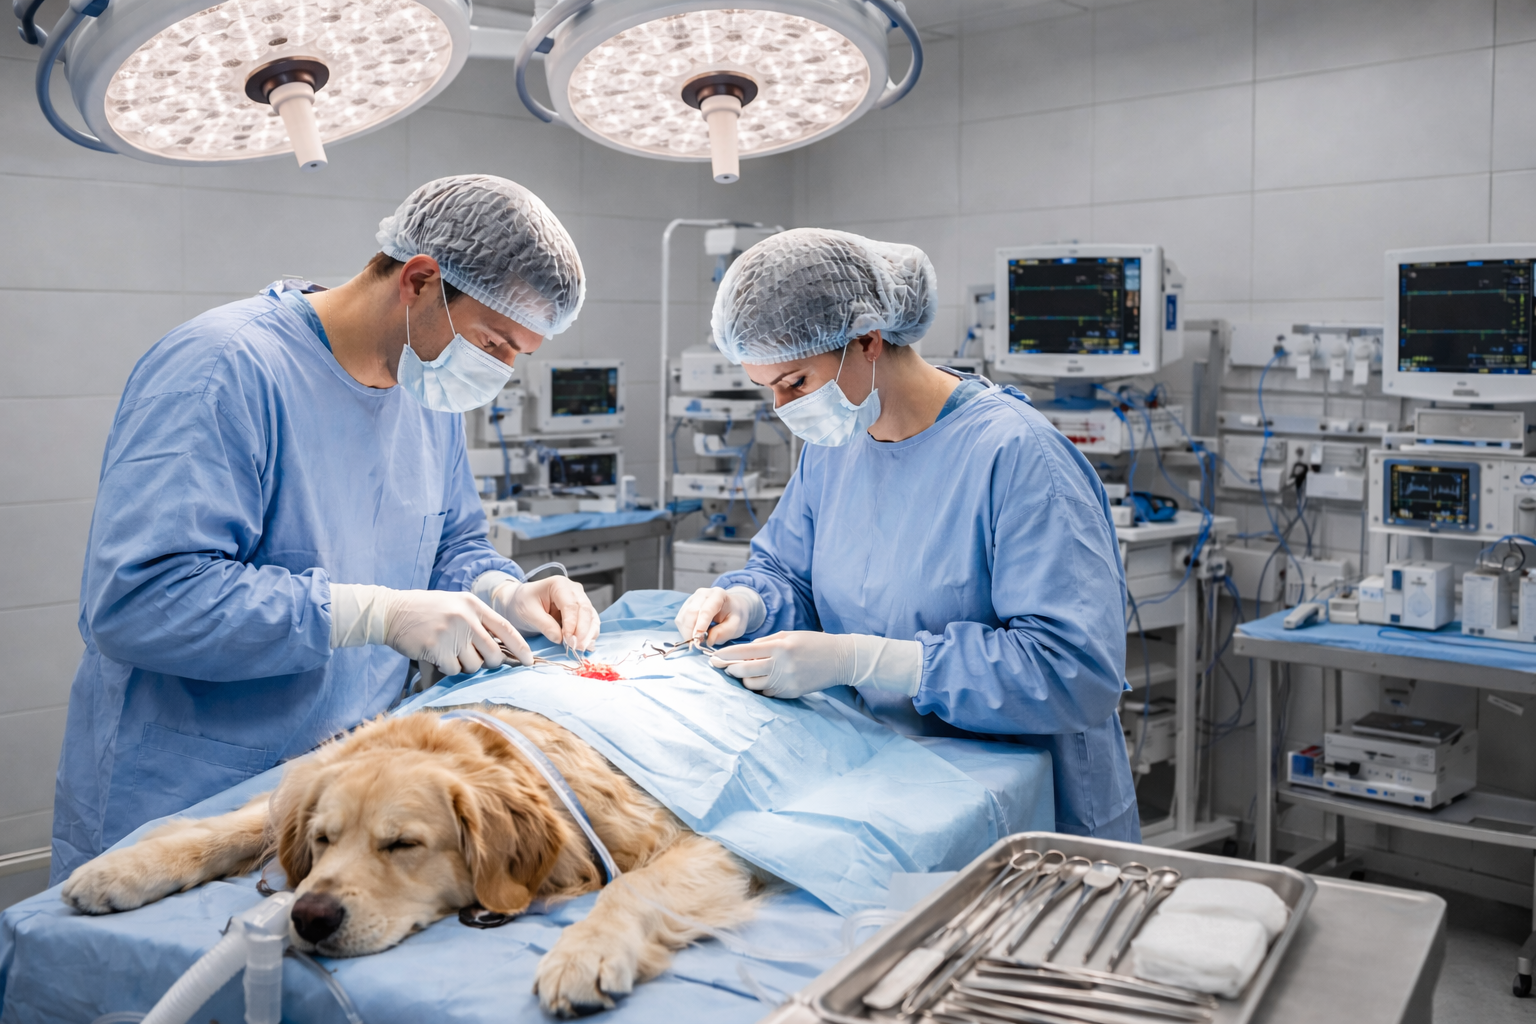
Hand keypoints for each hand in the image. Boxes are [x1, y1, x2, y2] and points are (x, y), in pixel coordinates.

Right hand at [383, 590, 528, 675]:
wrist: (393, 612)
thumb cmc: (427, 610)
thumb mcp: (457, 605)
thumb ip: (479, 621)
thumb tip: (502, 648)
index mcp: (474, 605)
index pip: (506, 629)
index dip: (521, 647)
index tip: (530, 661)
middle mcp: (466, 618)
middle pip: (493, 653)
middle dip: (489, 663)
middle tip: (476, 658)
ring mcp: (451, 633)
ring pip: (474, 665)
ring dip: (464, 665)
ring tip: (450, 651)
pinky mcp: (437, 649)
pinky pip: (454, 669)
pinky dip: (448, 667)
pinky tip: (437, 654)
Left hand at [491, 577, 599, 651]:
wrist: (519, 603)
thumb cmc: (522, 603)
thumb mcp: (528, 613)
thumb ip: (545, 625)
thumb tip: (560, 639)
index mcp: (559, 584)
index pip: (571, 605)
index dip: (572, 624)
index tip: (569, 641)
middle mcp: (574, 590)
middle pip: (585, 610)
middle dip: (584, 631)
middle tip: (578, 647)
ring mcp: (579, 600)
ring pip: (591, 617)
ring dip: (589, 634)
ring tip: (583, 649)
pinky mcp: (581, 612)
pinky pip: (590, 623)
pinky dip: (590, 635)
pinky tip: (587, 646)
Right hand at [675, 587, 763, 646]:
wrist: (731, 607)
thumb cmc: (734, 615)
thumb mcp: (737, 625)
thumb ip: (724, 632)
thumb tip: (708, 640)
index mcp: (718, 594)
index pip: (706, 610)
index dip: (701, 625)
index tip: (698, 639)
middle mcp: (702, 594)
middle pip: (690, 613)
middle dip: (691, 631)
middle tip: (698, 645)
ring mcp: (692, 599)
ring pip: (682, 617)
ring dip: (687, 632)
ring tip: (698, 640)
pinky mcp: (685, 606)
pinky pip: (680, 620)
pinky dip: (685, 631)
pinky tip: (694, 635)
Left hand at [708, 630, 852, 698]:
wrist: (840, 660)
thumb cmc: (813, 643)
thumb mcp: (789, 635)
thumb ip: (765, 642)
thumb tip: (744, 652)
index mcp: (780, 647)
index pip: (745, 652)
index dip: (726, 655)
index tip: (714, 657)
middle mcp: (781, 665)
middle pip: (744, 671)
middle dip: (730, 669)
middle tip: (724, 667)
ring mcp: (786, 681)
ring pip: (753, 684)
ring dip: (745, 679)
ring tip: (745, 672)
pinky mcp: (790, 693)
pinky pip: (766, 693)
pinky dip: (760, 687)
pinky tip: (763, 679)